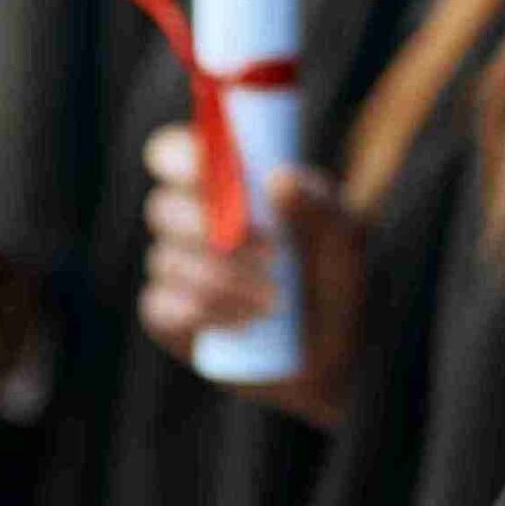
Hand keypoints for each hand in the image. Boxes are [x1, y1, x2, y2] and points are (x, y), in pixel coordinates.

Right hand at [136, 124, 361, 428]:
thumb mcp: (344, 240)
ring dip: (224, 280)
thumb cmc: (336, 279)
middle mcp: (191, 220)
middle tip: (273, 252)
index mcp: (226, 182)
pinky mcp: (167, 315)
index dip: (179, 157)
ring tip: (277, 301)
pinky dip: (205, 312)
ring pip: (167, 260)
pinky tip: (246, 322)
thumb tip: (278, 178)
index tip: (210, 172)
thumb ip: (319, 206)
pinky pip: (161, 306)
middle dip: (212, 228)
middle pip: (162, 207)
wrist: (330, 354)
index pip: (170, 151)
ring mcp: (173, 269)